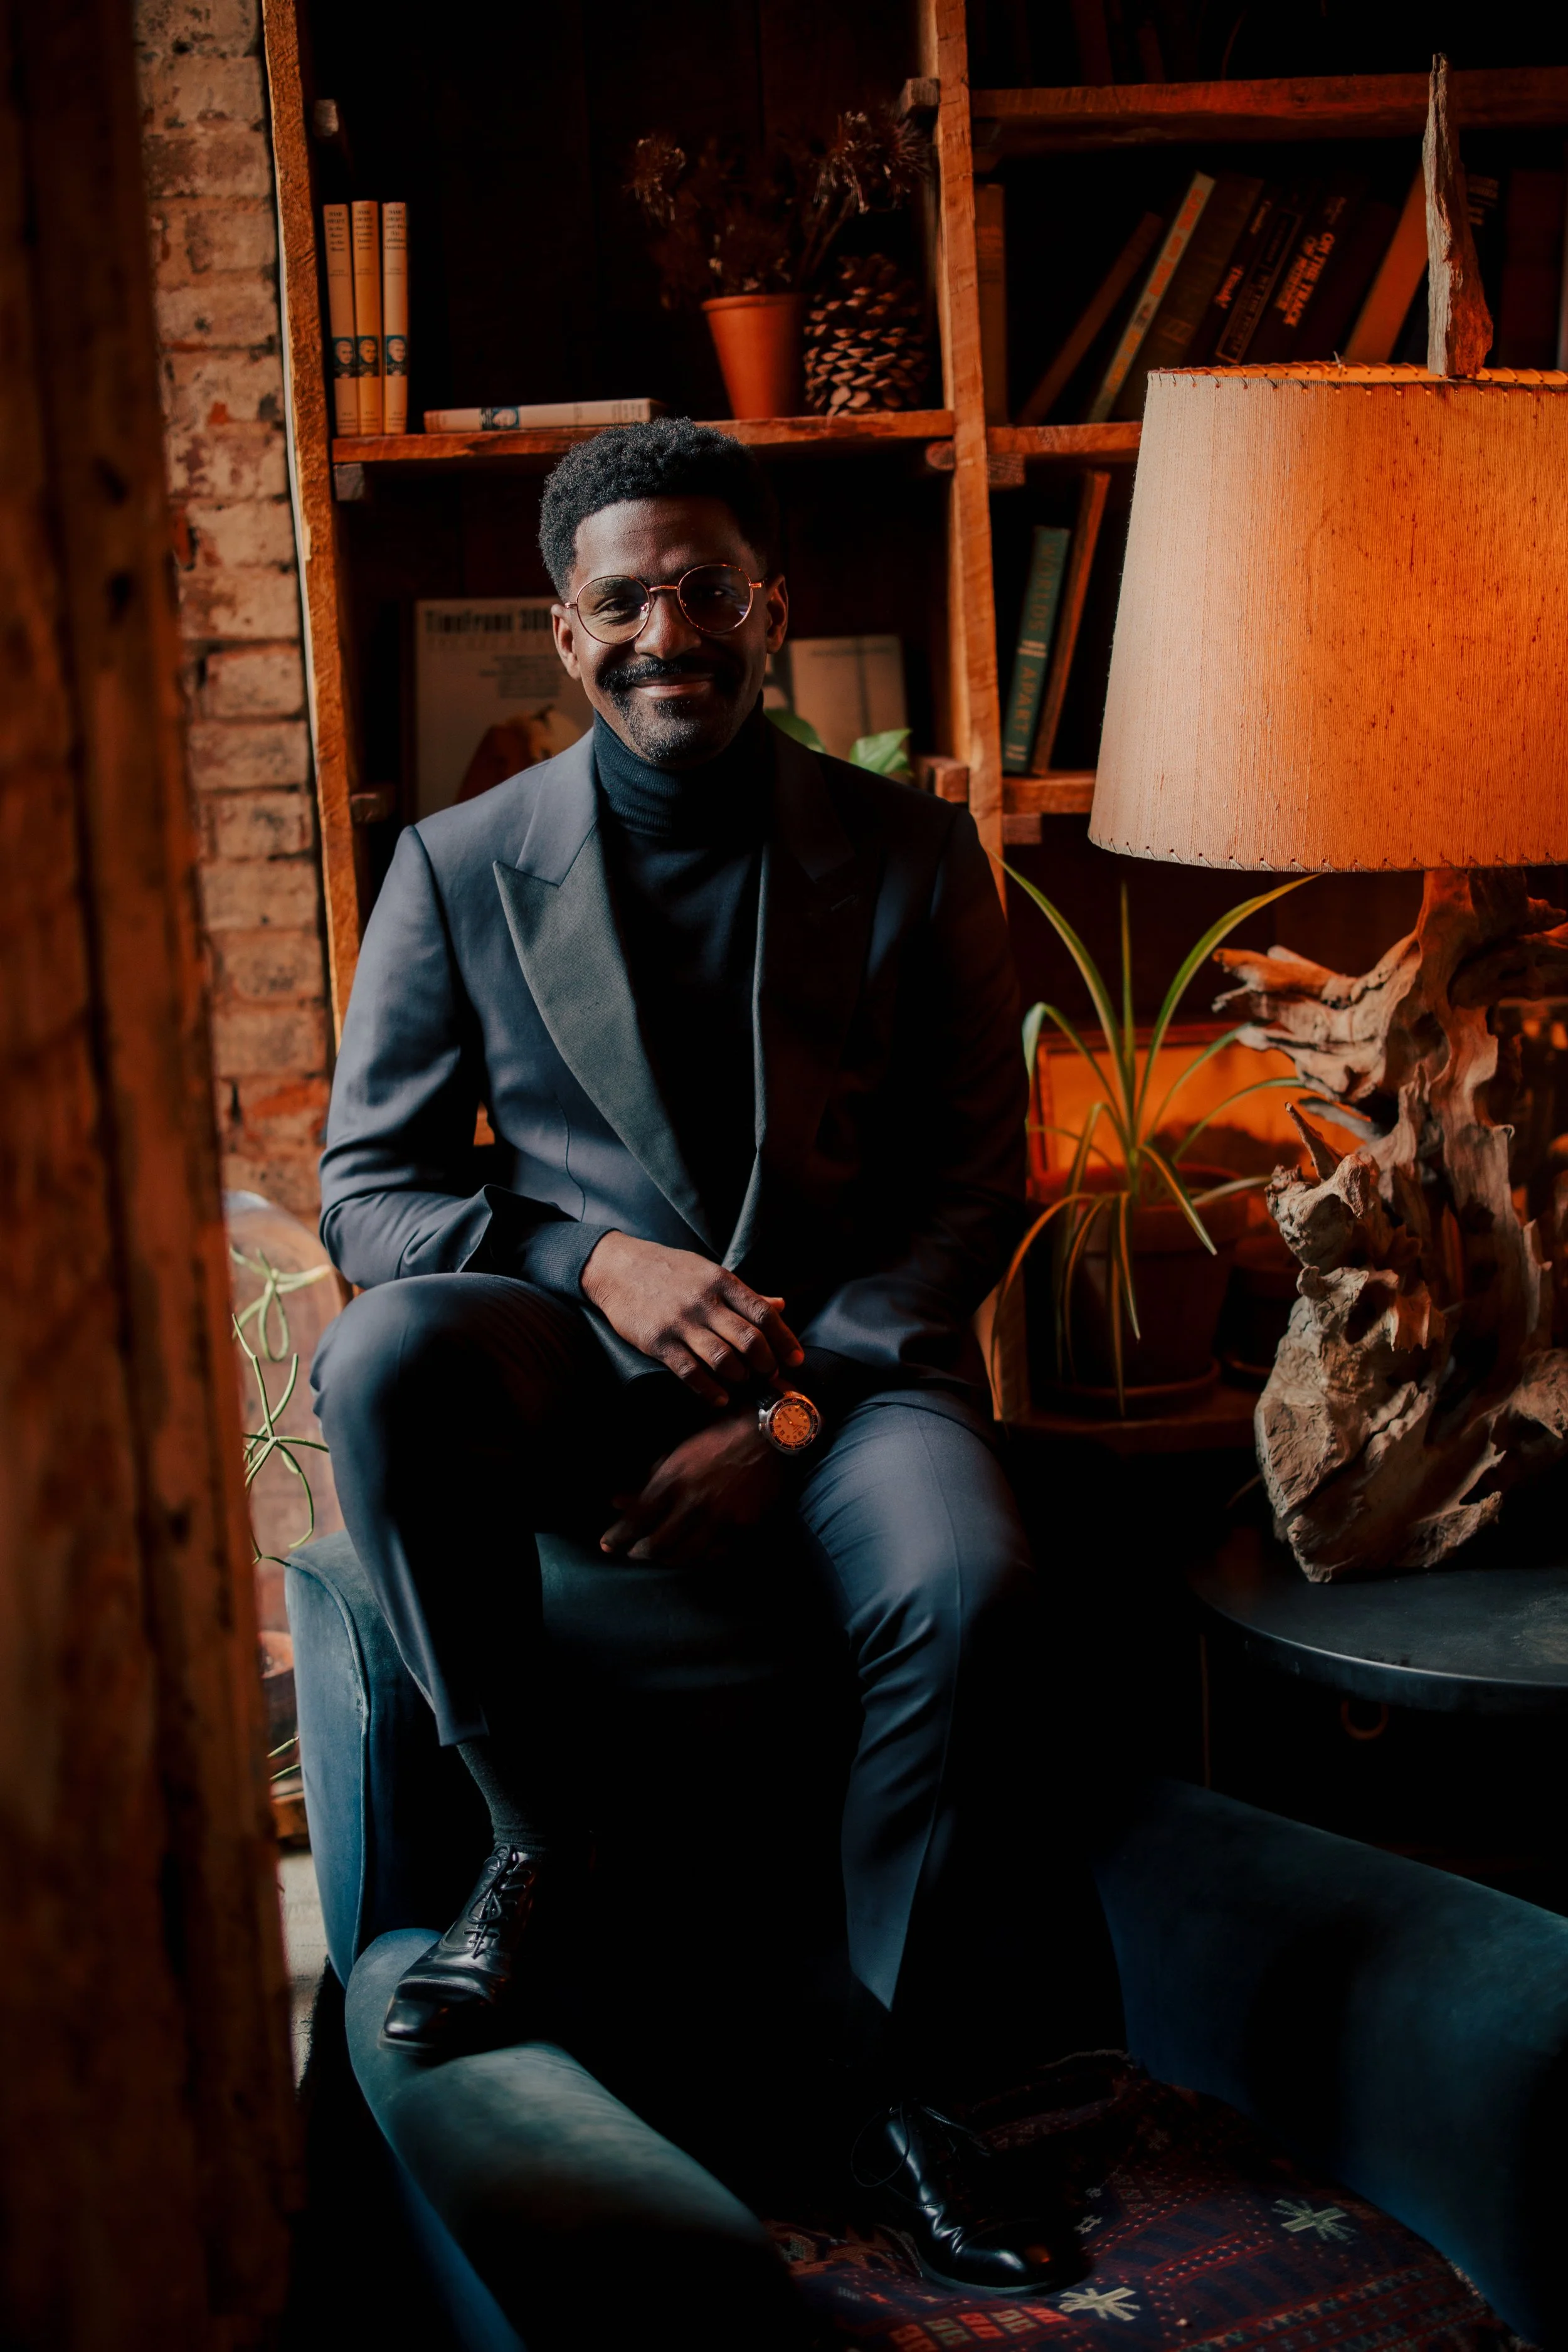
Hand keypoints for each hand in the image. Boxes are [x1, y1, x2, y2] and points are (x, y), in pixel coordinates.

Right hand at [580, 1231, 803, 1406]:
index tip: (796, 1359)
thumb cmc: (670, 1270)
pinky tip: (719, 1398)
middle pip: (749, 1340)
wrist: (618, 1267)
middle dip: (767, 1363)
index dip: (785, 1340)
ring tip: (743, 1381)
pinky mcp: (658, 1342)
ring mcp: (681, 1323)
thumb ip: (744, 1294)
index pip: (764, 1314)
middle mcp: (705, 1302)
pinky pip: (690, 1372)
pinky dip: (709, 1390)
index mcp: (722, 1281)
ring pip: (724, 1359)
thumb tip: (780, 1306)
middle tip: (770, 1374)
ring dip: (740, 1377)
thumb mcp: (709, 1272)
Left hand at [600, 1411, 783, 1563]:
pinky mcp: (743, 1529)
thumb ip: (645, 1480)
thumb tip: (616, 1501)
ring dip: (667, 1559)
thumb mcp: (675, 1452)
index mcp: (674, 1480)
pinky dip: (698, 1559)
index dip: (617, 1538)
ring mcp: (721, 1520)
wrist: (769, 1437)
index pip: (636, 1520)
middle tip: (633, 1552)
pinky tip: (691, 1555)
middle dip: (639, 1553)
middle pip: (658, 1546)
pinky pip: (714, 1557)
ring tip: (660, 1555)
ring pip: (685, 1556)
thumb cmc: (717, 1437)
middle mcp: (694, 1504)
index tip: (607, 1545)